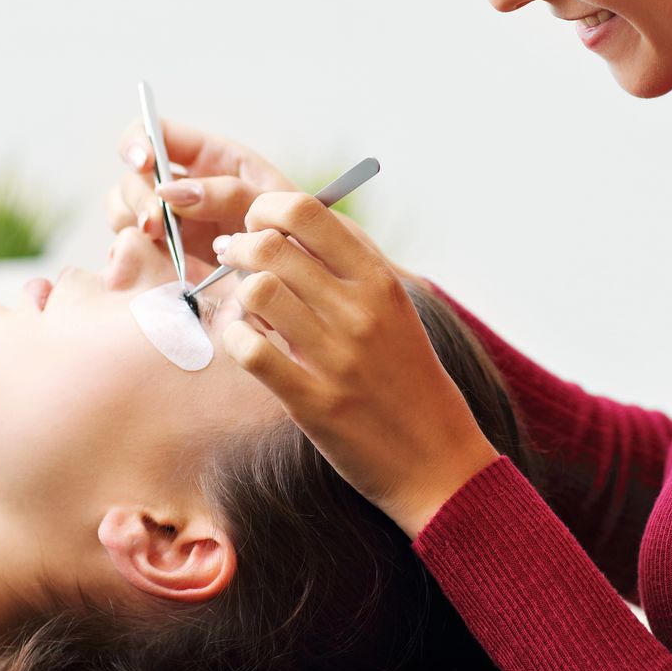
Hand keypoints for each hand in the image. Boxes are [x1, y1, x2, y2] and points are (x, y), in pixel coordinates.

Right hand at [106, 119, 297, 263]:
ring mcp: (172, 222)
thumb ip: (227, 193)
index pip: (157, 133)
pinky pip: (132, 248)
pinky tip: (149, 264)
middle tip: (153, 224)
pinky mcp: (166, 257)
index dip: (139, 141)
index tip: (144, 162)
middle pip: (134, 176)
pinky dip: (132, 254)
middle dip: (137, 195)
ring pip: (124, 210)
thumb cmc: (299, 232)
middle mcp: (184, 186)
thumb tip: (170, 193)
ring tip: (156, 242)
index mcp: (210, 158)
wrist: (311, 282)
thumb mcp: (272, 205)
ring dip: (131, 222)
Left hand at [214, 191, 499, 537]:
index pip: (307, 211)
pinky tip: (244, 343)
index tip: (258, 226)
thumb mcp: (393, 309)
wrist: (438, 460)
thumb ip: (349, 265)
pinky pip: (251, 351)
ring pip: (257, 292)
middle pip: (272, 247)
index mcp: (380, 281)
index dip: (266, 210)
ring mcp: (337, 357)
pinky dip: (235, 340)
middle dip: (239, 248)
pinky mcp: (315, 402)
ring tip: (245, 308)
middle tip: (234, 261)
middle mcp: (360, 312)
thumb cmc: (407, 377)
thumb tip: (287, 223)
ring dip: (237, 295)